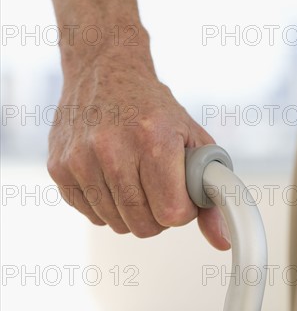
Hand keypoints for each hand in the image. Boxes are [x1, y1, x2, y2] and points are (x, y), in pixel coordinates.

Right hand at [47, 56, 230, 249]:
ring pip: (116, 224)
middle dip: (158, 215)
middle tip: (158, 189)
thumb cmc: (152, 108)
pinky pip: (91, 215)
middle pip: (143, 226)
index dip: (181, 210)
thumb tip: (222, 240)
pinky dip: (106, 205)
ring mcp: (80, 159)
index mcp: (154, 139)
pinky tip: (110, 177)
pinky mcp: (58, 167)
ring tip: (134, 178)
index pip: (171, 213)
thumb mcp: (194, 141)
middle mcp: (112, 149)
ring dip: (131, 211)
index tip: (180, 194)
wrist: (104, 70)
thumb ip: (213, 192)